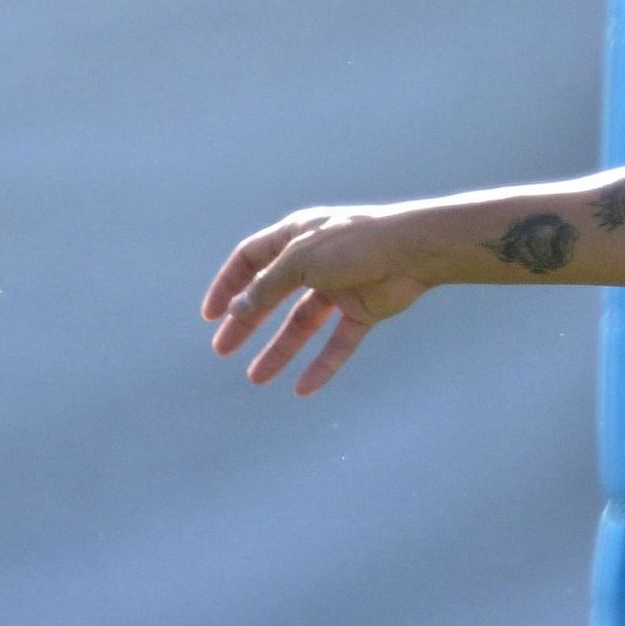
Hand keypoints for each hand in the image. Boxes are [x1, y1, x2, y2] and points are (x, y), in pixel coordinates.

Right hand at [204, 206, 439, 393]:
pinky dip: (321, 365)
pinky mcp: (363, 309)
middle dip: (246, 323)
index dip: (228, 285)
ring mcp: (339, 286)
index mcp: (295, 236)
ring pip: (302, 323)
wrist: (413, 251)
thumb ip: (267, 287)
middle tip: (223, 349)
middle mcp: (315, 260)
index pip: (250, 259)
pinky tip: (303, 389)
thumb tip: (237, 310)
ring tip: (256, 378)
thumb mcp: (300, 262)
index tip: (211, 315)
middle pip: (271, 295)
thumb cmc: (354, 243)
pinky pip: (338, 342)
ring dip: (279, 350)